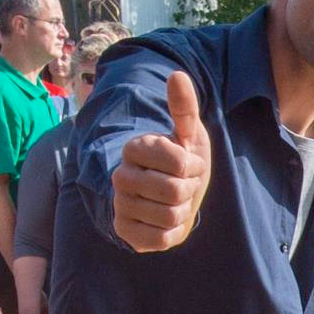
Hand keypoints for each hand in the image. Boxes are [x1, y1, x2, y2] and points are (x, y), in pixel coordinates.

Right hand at [113, 67, 211, 251]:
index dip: (194, 167)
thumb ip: (184, 109)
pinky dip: (173, 233)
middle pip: (175, 192)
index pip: (179, 162)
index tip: (189, 164)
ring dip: (183, 212)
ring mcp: (120, 204)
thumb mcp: (188, 136)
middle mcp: (120, 174)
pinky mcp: (125, 231)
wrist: (171, 198)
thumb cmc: (182, 163)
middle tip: (183, 185)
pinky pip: (161, 239)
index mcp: (134, 147)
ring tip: (175, 202)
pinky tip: (166, 221)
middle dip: (189, 191)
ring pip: (170, 216)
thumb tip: (178, 75)